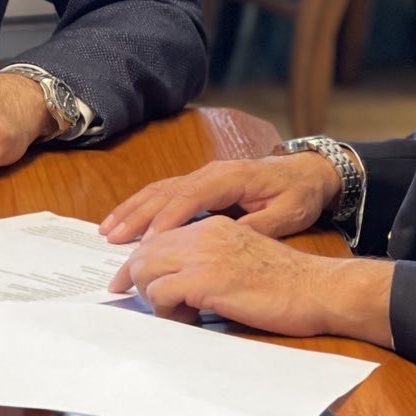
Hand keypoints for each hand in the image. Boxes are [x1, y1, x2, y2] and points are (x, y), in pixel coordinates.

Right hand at [99, 154, 340, 243]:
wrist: (307, 172)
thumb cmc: (298, 194)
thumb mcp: (288, 213)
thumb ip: (258, 226)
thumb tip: (228, 239)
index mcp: (231, 177)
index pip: (191, 197)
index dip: (168, 219)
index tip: (150, 243)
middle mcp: (210, 172)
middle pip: (167, 192)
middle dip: (138, 216)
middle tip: (114, 240)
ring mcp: (203, 175)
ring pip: (160, 190)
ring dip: (133, 210)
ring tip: (108, 231)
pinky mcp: (200, 183)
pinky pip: (165, 192)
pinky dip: (142, 206)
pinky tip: (126, 220)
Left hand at [108, 215, 393, 342]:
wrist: (317, 289)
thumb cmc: (287, 283)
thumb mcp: (242, 259)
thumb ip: (211, 262)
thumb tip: (180, 282)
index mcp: (213, 226)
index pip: (160, 236)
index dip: (139, 261)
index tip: (127, 281)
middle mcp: (204, 233)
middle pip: (145, 251)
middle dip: (134, 278)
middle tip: (137, 301)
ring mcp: (204, 255)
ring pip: (146, 269)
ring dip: (151, 296)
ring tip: (174, 313)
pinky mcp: (206, 280)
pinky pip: (160, 293)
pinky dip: (164, 310)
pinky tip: (186, 319)